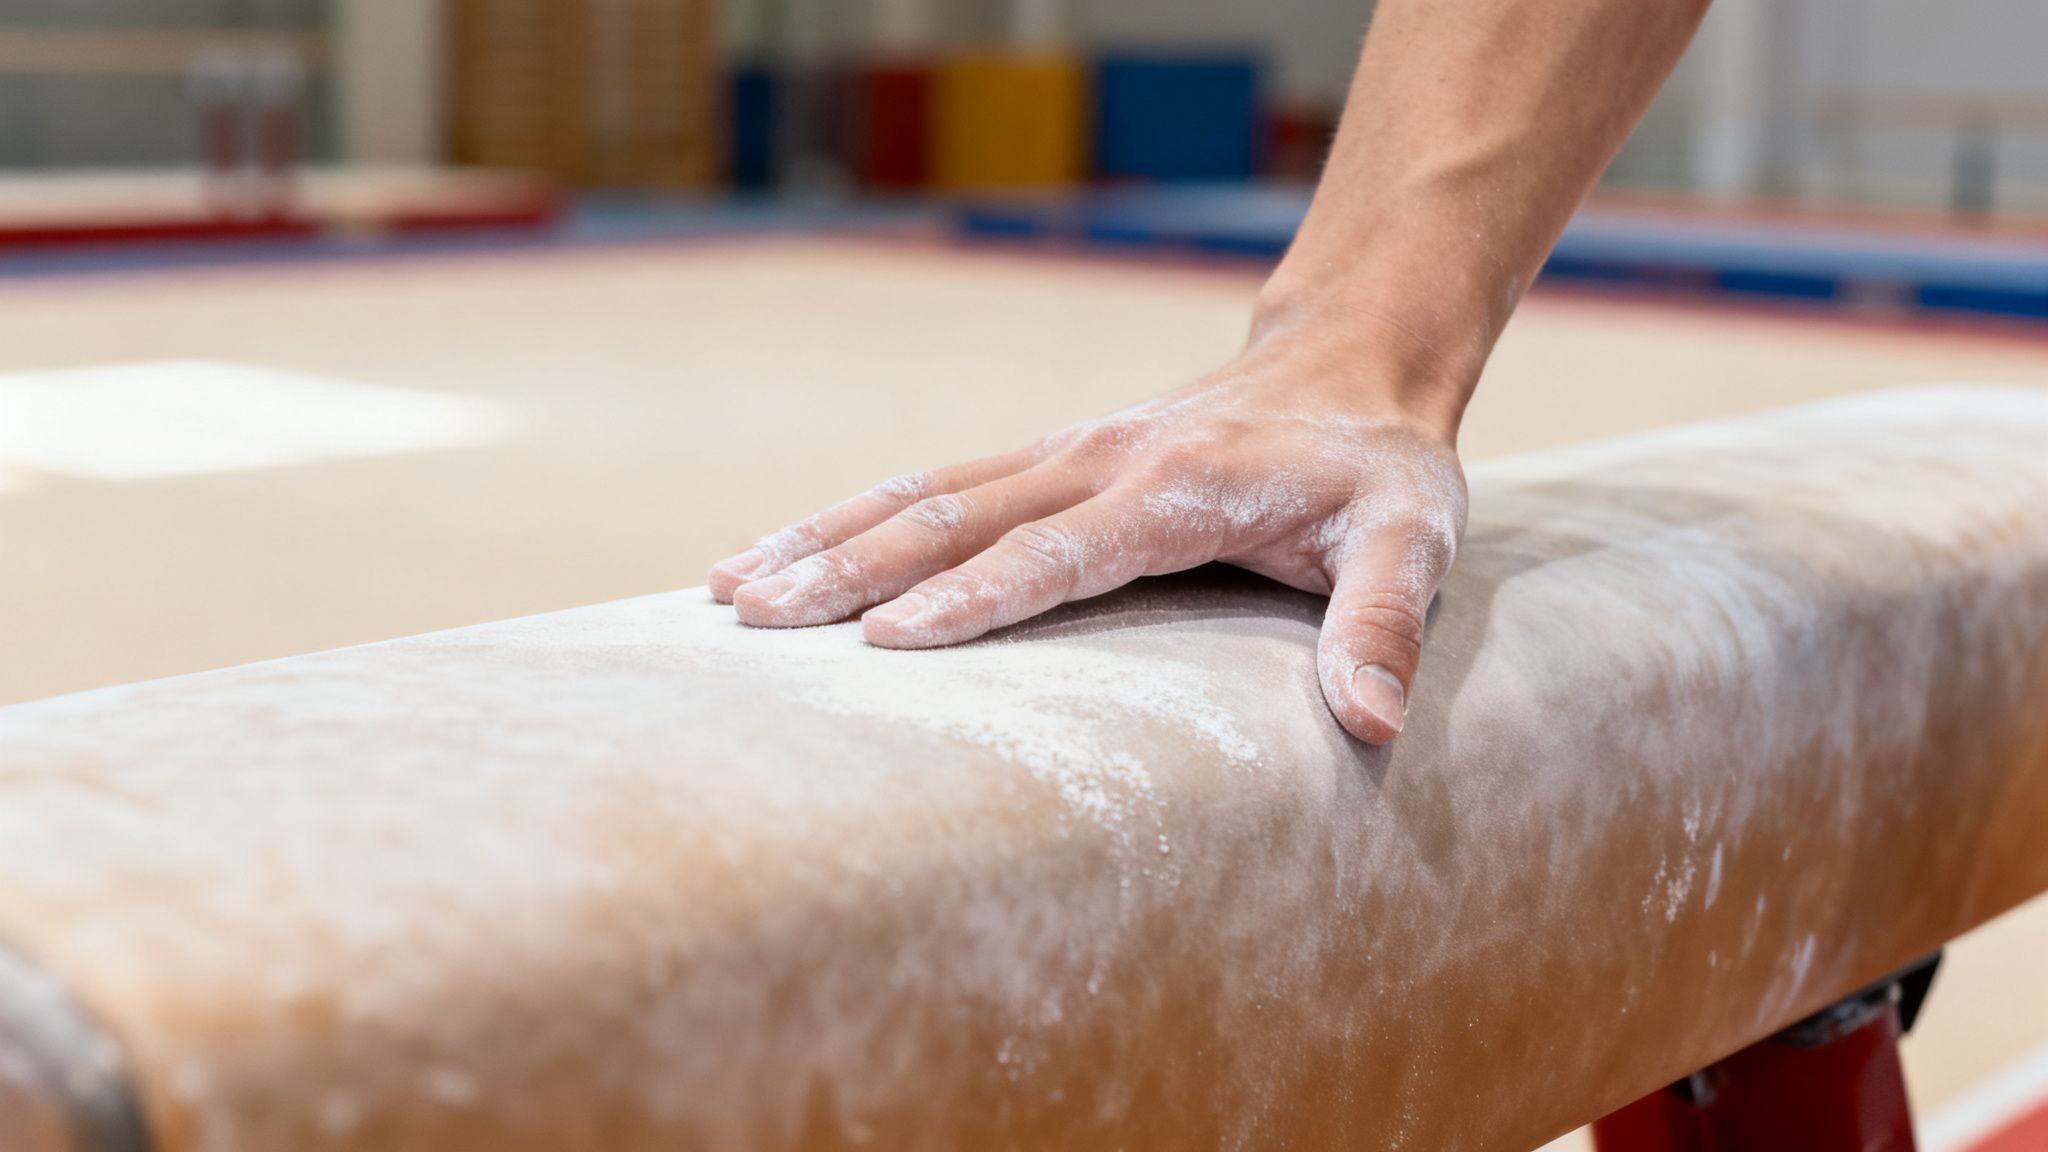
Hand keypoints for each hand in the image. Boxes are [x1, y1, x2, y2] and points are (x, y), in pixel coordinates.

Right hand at [708, 337, 1467, 744]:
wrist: (1348, 364)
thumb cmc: (1378, 469)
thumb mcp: (1412, 539)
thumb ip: (1385, 623)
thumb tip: (1373, 723)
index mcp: (1177, 488)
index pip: (1059, 552)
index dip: (975, 598)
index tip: (887, 645)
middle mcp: (1100, 459)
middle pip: (955, 513)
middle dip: (851, 569)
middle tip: (755, 623)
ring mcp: (1064, 451)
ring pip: (923, 490)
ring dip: (825, 536)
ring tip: (729, 589)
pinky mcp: (1047, 456)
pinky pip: (934, 482)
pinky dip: (851, 515)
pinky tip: (786, 549)